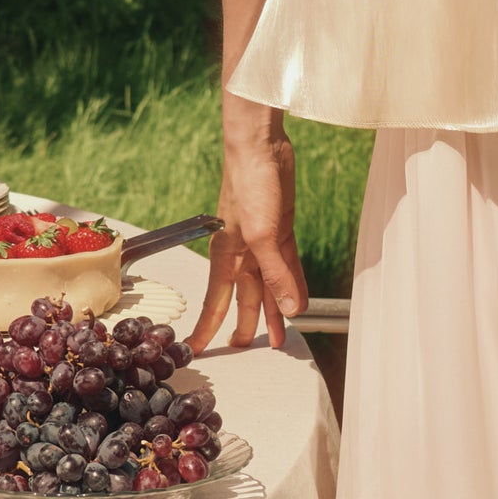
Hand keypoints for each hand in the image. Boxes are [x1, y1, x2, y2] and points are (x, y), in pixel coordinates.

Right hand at [190, 111, 307, 351]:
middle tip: (249, 349)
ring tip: (281, 336)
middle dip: (248, 324)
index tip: (199, 350)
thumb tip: (291, 309)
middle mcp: (242, 253)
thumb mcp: (262, 234)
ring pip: (269, 285)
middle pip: (246, 297)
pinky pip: (287, 265)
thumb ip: (276, 273)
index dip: (208, 328)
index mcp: (226, 256)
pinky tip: (299, 299)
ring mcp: (262, 242)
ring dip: (276, 309)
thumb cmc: (249, 185)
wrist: (261, 148)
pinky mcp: (280, 230)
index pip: (216, 302)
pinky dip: (293, 283)